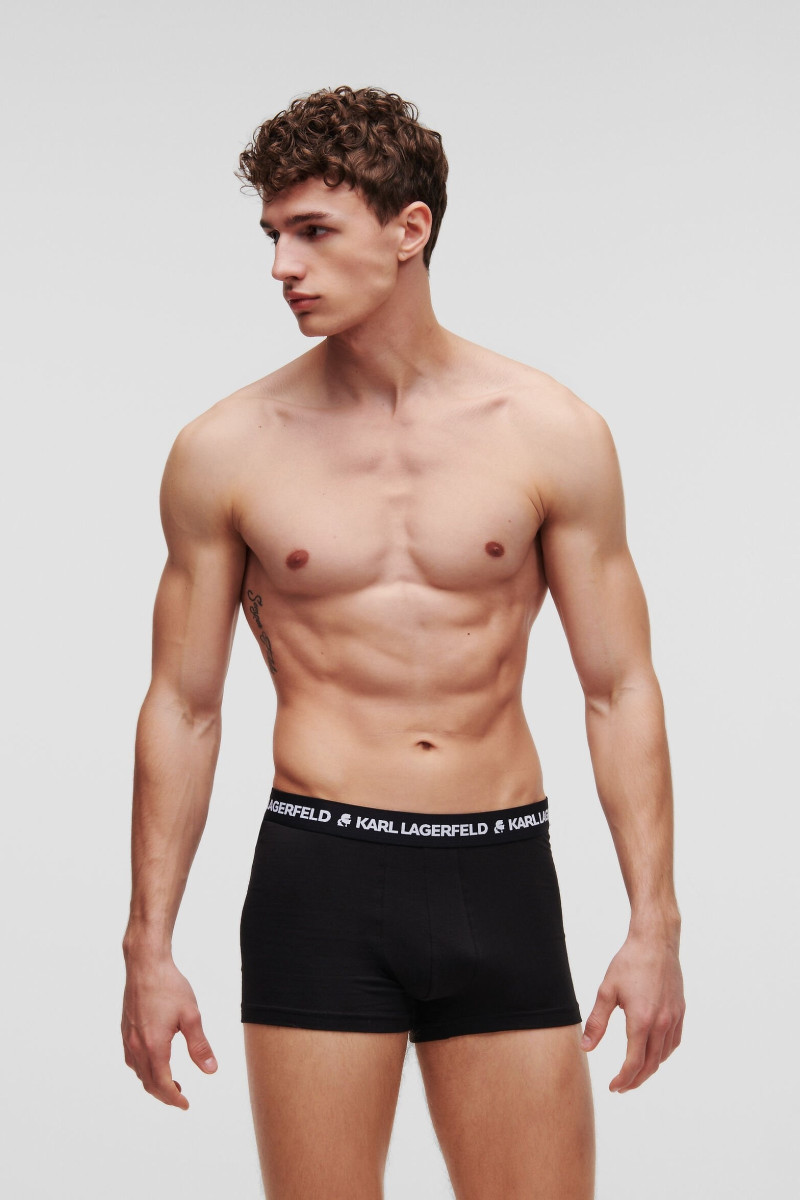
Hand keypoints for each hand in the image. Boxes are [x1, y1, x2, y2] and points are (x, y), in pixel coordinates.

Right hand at [121, 953, 217, 1109]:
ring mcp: (128, 1038)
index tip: (185, 1104)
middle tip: (181, 1097)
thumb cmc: (169, 986)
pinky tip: (154, 1062)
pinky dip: (143, 1069)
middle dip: (164, 1095)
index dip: (174, 1098)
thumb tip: (211, 1070)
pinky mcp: (125, 1030)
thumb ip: (200, 1046)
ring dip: (153, 1083)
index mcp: (154, 1046)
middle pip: (148, 1083)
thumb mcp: (191, 1016)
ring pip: (138, 1072)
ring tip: (172, 1081)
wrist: (145, 965)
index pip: (162, 1084)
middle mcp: (137, 1046)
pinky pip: (132, 1059)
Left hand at [580, 929, 684, 1092]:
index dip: (623, 1079)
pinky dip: (663, 1054)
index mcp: (642, 1020)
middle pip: (651, 1065)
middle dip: (635, 1080)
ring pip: (664, 1056)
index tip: (613, 1087)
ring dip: (650, 1069)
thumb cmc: (629, 963)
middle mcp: (661, 1023)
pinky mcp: (680, 1011)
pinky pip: (674, 1042)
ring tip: (635, 1073)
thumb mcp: (606, 991)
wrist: (655, 942)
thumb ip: (597, 1022)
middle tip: (622, 1086)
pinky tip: (654, 1053)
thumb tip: (586, 1047)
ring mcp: (674, 1018)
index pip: (634, 1063)